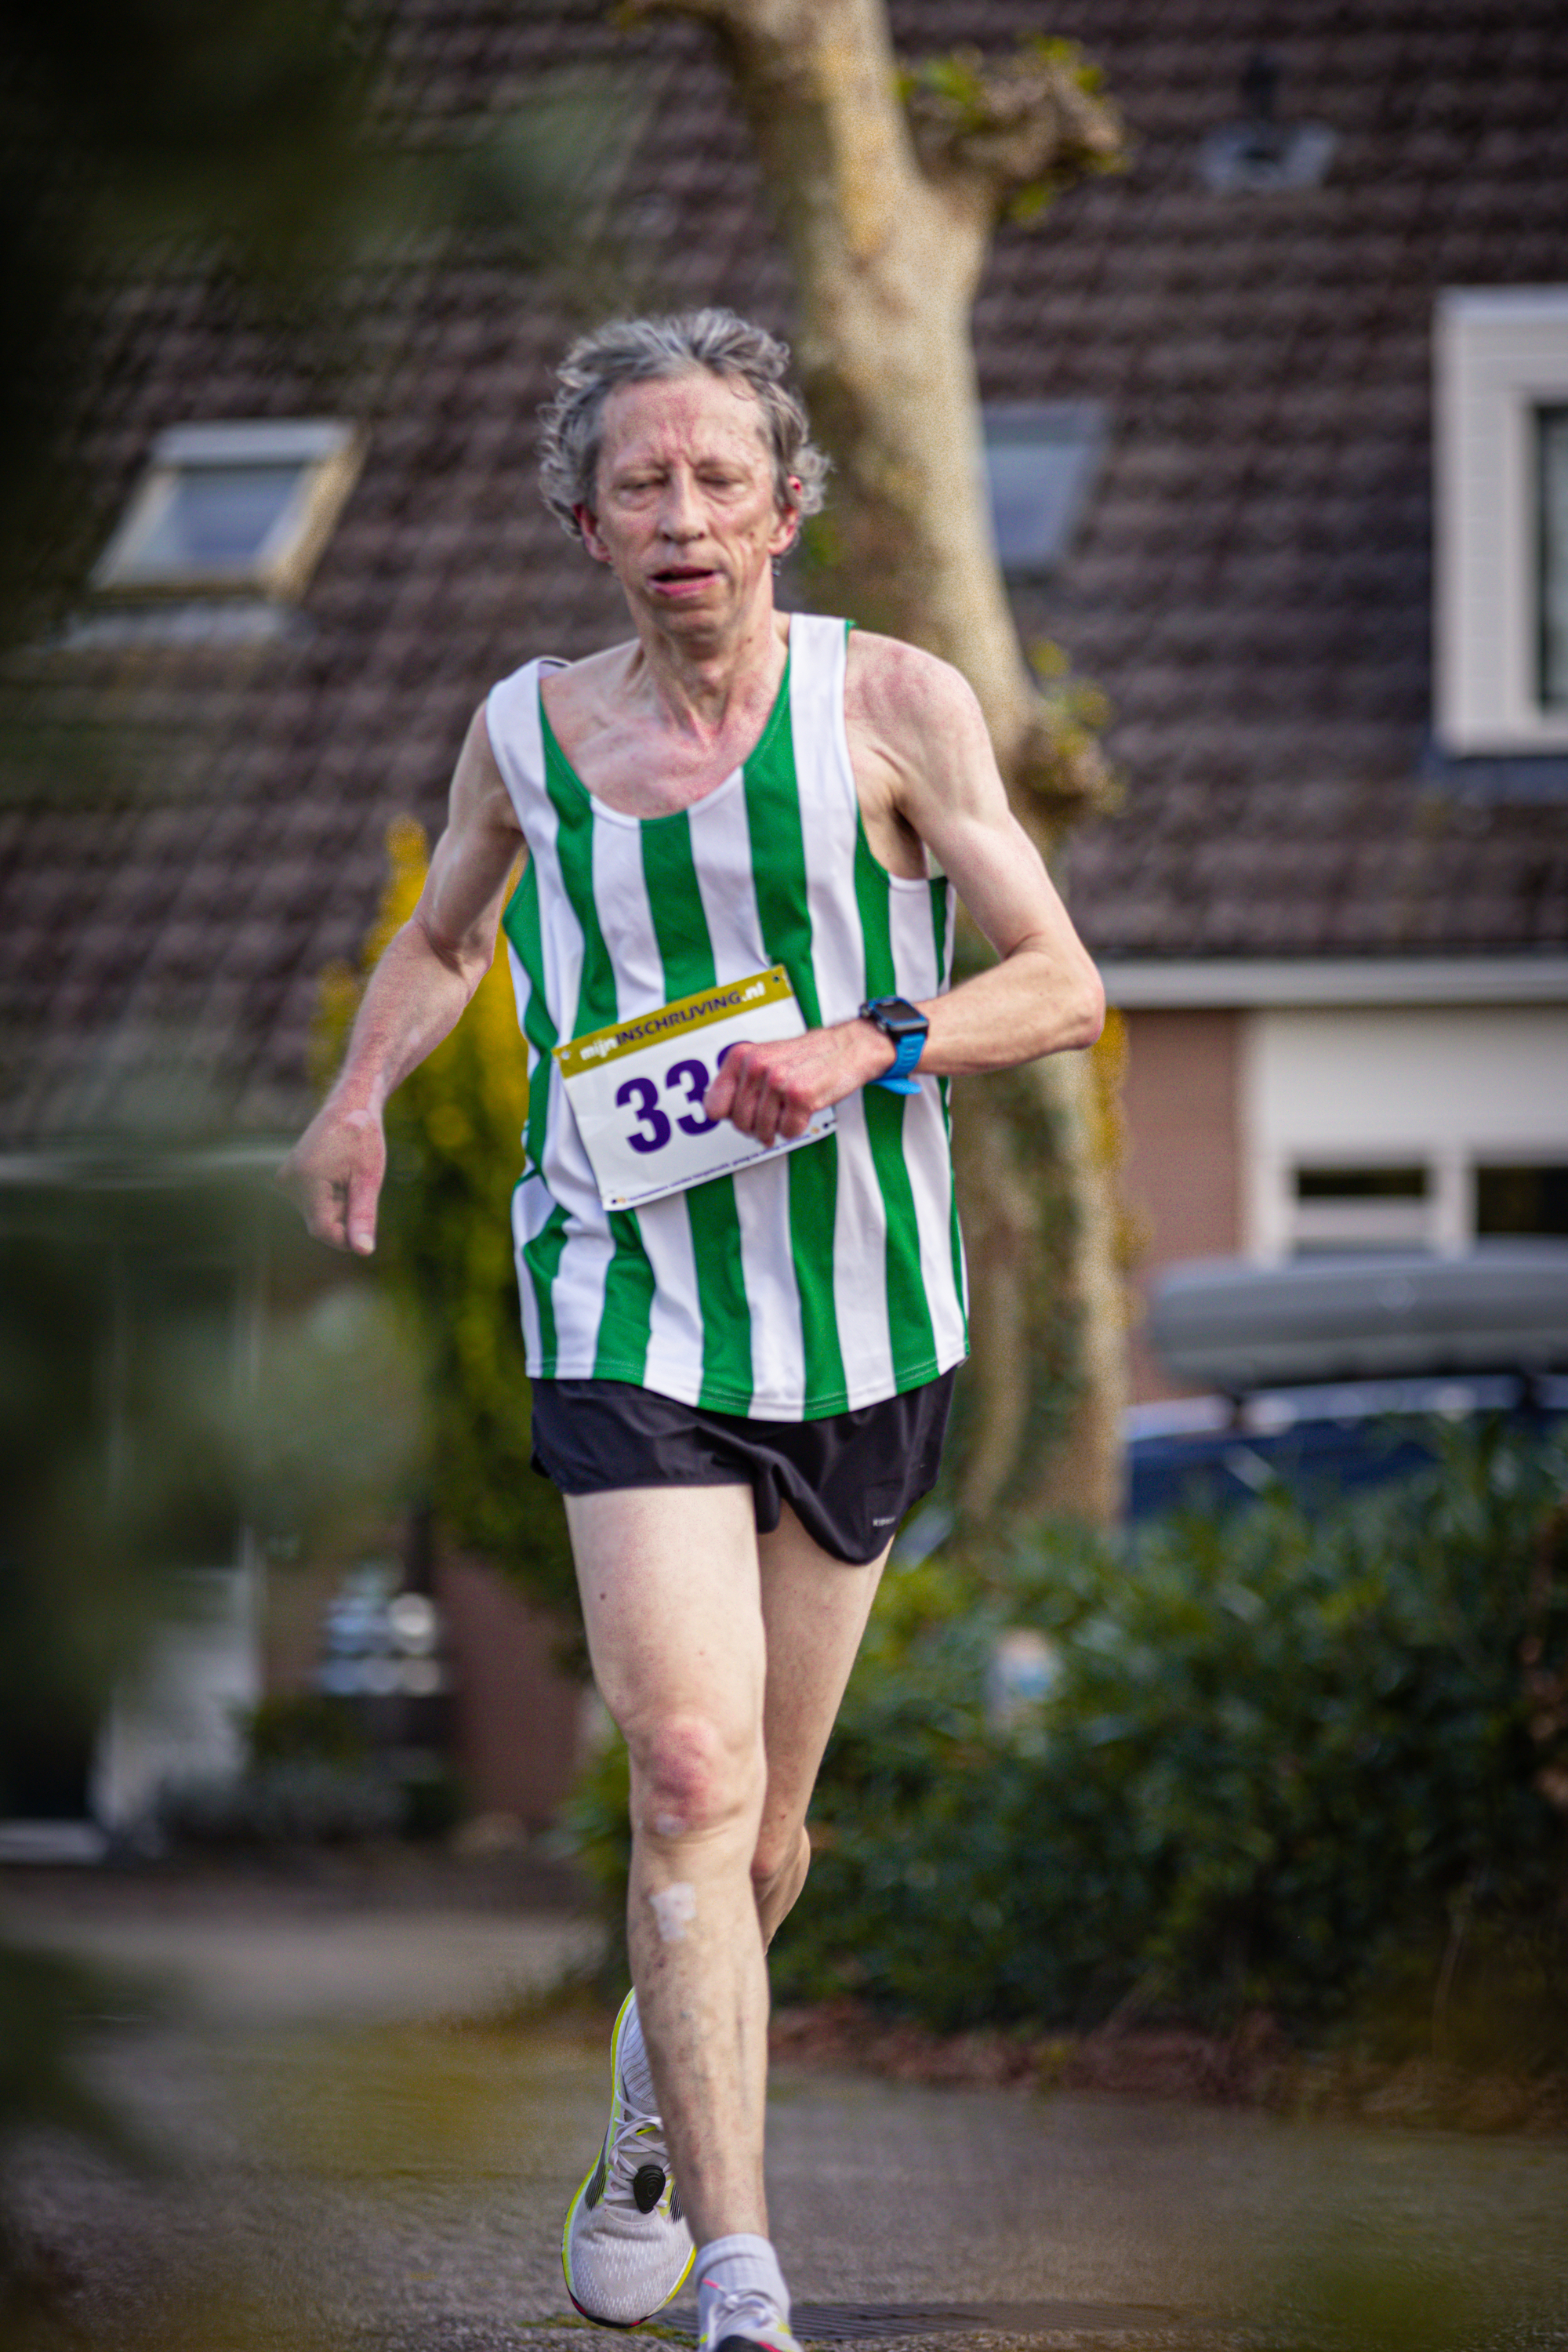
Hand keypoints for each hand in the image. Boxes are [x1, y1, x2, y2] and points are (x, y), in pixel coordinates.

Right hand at [276, 1104, 386, 1254]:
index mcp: (306, 1181)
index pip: (323, 1231)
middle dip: (344, 1215)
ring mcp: (285, 1179)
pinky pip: (313, 1202)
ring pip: (317, 1214)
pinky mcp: (289, 1178)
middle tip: (358, 1184)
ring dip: (338, 1205)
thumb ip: (363, 1216)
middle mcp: (288, 1182)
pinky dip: (330, 1197)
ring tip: (348, 1174)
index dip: (347, 1236)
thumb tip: (363, 1252)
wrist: (350, 1106)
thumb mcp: (368, 1179)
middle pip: (320, 1223)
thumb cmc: (363, 1139)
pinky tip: (339, 1173)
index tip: (367, 1223)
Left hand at [703, 1020, 894, 1146]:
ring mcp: (777, 1081)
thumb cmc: (804, 1057)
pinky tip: (804, 1109)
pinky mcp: (800, 1096)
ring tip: (789, 1110)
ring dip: (778, 1128)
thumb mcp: (763, 1058)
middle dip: (756, 1127)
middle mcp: (756, 1066)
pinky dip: (797, 1127)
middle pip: (740, 1124)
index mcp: (740, 1057)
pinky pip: (787, 1132)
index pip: (714, 1107)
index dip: (730, 1116)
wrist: (847, 1046)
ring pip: (762, 1131)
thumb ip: (738, 1081)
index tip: (745, 1112)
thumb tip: (715, 1113)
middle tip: (773, 1115)